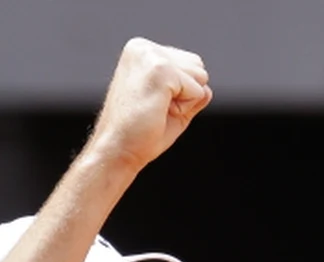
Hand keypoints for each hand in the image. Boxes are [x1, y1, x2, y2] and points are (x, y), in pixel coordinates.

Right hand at [87, 38, 212, 170]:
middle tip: (155, 110)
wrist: (116, 151)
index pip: (189, 63)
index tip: (152, 105)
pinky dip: (184, 109)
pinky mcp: (160, 69)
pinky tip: (158, 113)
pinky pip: (197, 91)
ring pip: (200, 77)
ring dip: (184, 102)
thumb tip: (207, 89)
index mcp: (141, 51)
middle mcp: (143, 47)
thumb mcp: (170, 108)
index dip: (180, 93)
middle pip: (198, 66)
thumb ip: (190, 93)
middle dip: (185, 95)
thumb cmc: (138, 135)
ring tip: (156, 110)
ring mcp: (151, 56)